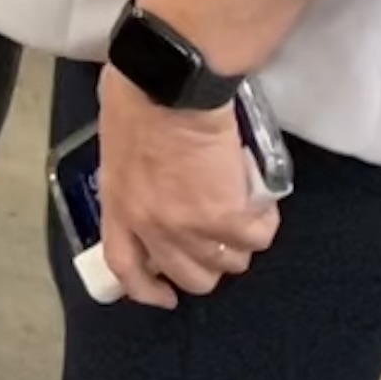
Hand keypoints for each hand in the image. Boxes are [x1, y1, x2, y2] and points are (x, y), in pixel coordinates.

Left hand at [97, 68, 280, 306]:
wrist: (169, 83)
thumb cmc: (136, 96)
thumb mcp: (116, 145)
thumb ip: (130, 176)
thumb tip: (147, 181)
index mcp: (119, 206)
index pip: (126, 267)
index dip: (147, 290)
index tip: (166, 296)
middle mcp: (152, 225)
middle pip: (189, 275)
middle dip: (208, 266)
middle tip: (219, 243)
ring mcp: (190, 225)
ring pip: (228, 262)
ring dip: (239, 244)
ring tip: (243, 215)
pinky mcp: (226, 214)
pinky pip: (257, 238)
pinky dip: (264, 224)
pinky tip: (262, 203)